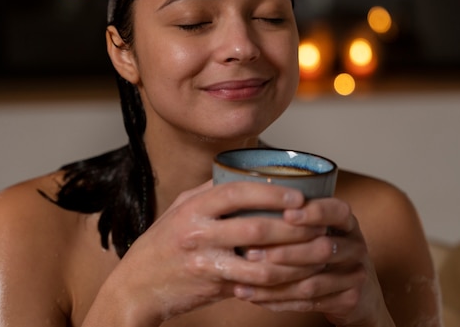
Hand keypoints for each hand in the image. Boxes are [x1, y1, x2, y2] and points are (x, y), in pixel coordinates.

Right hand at [101, 180, 325, 323]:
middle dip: (295, 227)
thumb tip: (246, 172)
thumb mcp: (179, 208)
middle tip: (322, 226)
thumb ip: (210, 191)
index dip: (271, 193)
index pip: (237, 192)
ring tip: (321, 253)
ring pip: (260, 261)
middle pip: (255, 227)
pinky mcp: (213, 286)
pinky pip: (253, 284)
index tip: (299, 197)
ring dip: (296, 258)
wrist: (137, 286)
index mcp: (192, 207)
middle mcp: (197, 232)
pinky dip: (280, 280)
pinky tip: (298, 275)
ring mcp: (205, 262)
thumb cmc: (162, 242)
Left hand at [232, 197, 394, 326]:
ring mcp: (354, 274)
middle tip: (250, 253)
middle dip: (285, 252)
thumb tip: (245, 201)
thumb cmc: (322, 245)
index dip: (312, 212)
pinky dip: (278, 301)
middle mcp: (355, 245)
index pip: (335, 211)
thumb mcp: (316, 224)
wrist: (355, 288)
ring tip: (245, 279)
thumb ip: (291, 214)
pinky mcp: (348, 300)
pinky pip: (310, 303)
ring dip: (275, 281)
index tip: (286, 214)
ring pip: (313, 281)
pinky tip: (254, 296)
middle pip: (323, 249)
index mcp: (345, 220)